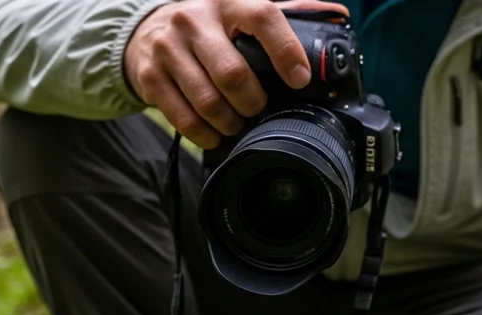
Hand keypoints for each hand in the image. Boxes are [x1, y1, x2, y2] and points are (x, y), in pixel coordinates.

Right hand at [123, 0, 348, 148]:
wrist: (145, 32)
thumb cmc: (207, 26)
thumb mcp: (241, 11)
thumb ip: (287, 13)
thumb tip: (336, 16)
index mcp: (227, 1)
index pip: (263, 17)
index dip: (286, 51)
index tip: (300, 79)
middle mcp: (194, 20)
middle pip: (232, 72)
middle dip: (252, 101)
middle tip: (258, 109)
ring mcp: (168, 48)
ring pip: (208, 100)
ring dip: (229, 122)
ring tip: (236, 124)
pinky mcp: (150, 76)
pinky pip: (182, 117)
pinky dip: (203, 134)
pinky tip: (213, 134)